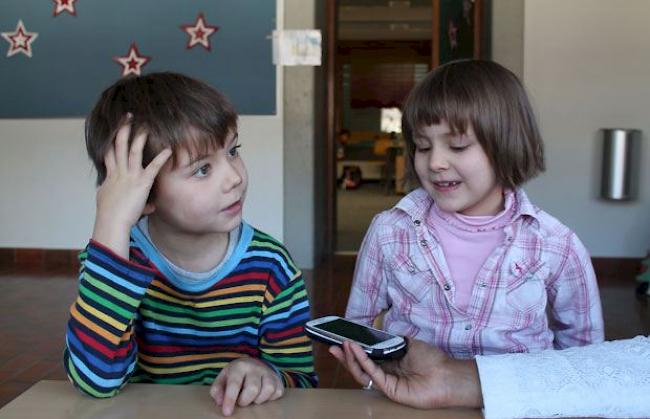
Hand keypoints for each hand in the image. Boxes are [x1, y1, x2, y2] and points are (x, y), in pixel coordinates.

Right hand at [91, 116, 170, 257]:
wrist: (111, 222)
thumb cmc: (110, 215)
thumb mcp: (111, 204)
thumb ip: (122, 198)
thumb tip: (139, 204)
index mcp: (111, 176)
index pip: (109, 153)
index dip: (111, 139)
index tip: (114, 129)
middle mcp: (119, 172)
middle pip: (119, 145)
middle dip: (123, 129)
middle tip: (128, 116)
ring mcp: (130, 176)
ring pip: (133, 151)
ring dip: (139, 137)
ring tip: (145, 125)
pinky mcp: (141, 183)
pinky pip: (153, 167)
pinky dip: (161, 158)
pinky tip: (168, 150)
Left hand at [210, 357, 283, 415]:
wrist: (252, 364)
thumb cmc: (235, 376)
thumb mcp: (222, 379)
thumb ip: (217, 390)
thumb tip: (220, 402)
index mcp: (239, 366)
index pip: (235, 384)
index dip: (230, 399)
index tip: (227, 412)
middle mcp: (255, 367)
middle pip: (253, 388)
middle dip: (245, 400)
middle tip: (241, 401)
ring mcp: (268, 372)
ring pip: (268, 389)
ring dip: (259, 400)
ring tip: (252, 399)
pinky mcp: (278, 379)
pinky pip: (277, 392)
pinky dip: (270, 398)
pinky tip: (262, 396)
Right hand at [329, 339, 482, 408]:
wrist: (448, 375)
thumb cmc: (433, 360)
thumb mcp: (410, 343)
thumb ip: (393, 340)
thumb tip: (378, 333)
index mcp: (391, 363)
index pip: (368, 356)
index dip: (355, 349)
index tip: (344, 338)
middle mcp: (387, 373)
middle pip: (360, 366)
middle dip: (345, 356)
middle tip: (332, 344)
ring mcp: (387, 382)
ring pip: (362, 372)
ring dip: (350, 359)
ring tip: (341, 345)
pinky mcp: (389, 389)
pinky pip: (372, 374)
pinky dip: (362, 361)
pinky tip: (355, 349)